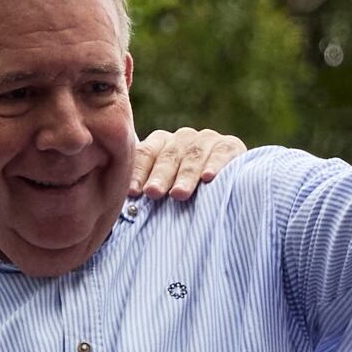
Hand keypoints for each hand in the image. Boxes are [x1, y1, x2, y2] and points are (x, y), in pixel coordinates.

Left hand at [131, 127, 247, 199]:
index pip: (145, 154)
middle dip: (160, 176)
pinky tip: (209, 178)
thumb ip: (145, 193)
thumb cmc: (185, 197)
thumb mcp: (164, 192)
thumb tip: (121, 213)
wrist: (228, 190)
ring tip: (179, 193)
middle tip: (153, 193)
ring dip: (185, 175)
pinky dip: (216, 164)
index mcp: (160, 144)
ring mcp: (206, 140)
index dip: (138, 172)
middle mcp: (182, 138)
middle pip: (168, 156)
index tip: (133, 193)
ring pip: (193, 156)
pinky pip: (221, 153)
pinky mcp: (230, 146)